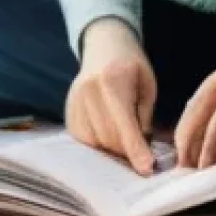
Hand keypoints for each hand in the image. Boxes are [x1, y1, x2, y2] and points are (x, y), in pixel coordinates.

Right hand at [65, 18, 157, 175]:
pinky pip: (84, 141)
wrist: (104, 46)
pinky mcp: (68, 113)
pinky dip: (99, 144)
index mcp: (112, 80)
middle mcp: (88, 91)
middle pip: (109, 138)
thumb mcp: (147, 85)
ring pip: (95, 143)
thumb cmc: (131, 66)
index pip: (124, 124)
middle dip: (127, 150)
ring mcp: (75, 102)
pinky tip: (109, 134)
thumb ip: (144, 117)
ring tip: (126, 138)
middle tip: (142, 150)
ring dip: (113, 149)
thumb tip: (144, 153)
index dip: (136, 150)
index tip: (147, 170)